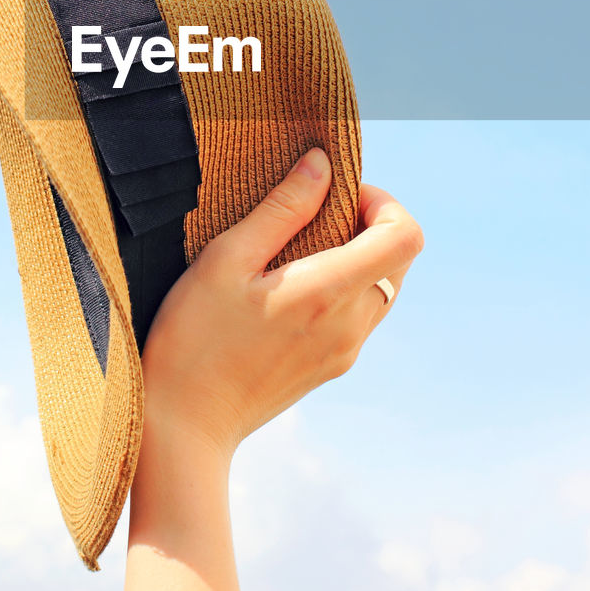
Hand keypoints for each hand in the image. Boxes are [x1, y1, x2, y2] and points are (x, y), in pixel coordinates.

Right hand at [139, 148, 423, 460]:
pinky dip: (343, 287)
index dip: (384, 202)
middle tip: (314, 213)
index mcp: (328, 293)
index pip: (406, 236)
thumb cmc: (193, 338)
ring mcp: (345, 352)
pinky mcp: (331, 368)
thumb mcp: (226, 259)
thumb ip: (282, 209)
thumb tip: (323, 164)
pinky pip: (360, 315)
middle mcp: (350, 326)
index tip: (339, 194)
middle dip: (369, 225)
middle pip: (399, 259)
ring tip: (296, 248)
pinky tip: (289, 286)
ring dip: (357, 256)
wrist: (183, 426)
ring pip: (382, 287)